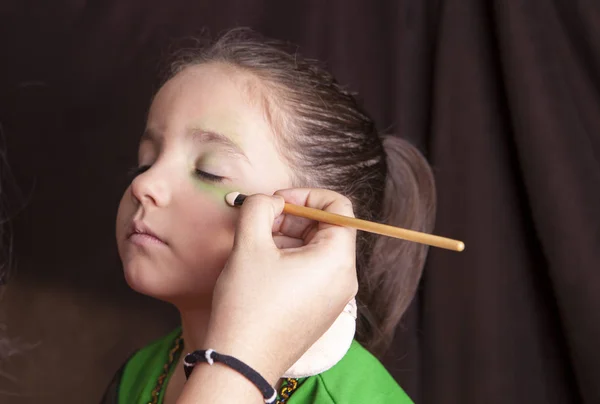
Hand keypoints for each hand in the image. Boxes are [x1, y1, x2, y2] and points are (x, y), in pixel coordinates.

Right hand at [205, 188, 357, 383]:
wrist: (242, 361)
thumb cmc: (248, 305)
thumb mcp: (249, 244)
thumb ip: (260, 207)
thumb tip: (269, 200)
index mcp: (337, 260)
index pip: (339, 207)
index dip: (306, 196)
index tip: (277, 201)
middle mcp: (344, 279)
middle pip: (327, 228)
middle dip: (293, 217)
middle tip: (260, 220)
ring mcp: (334, 297)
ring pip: (317, 250)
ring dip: (288, 237)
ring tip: (256, 243)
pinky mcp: (320, 310)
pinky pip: (313, 272)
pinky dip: (291, 259)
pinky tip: (262, 266)